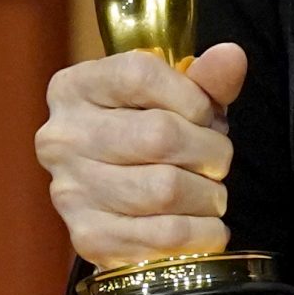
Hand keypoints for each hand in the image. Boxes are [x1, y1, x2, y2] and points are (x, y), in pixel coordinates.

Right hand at [35, 41, 246, 268]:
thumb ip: (205, 79)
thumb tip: (231, 57)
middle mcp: (62, 137)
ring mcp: (70, 191)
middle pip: (159, 135)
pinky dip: (202, 233)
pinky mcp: (88, 237)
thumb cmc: (149, 136)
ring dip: (208, 195)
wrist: (116, 203)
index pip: (140, 75)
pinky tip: (205, 226)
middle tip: (217, 161)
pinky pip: (165, 236)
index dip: (191, 96)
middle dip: (210, 150)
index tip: (206, 116)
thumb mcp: (176, 99)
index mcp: (75, 87)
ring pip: (165, 189)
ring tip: (210, 194)